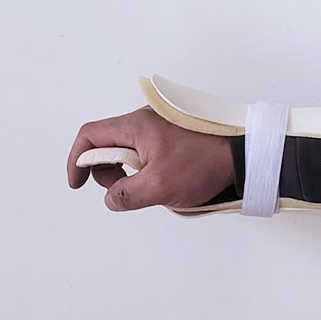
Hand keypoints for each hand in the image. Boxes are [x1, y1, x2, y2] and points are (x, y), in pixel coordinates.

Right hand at [67, 106, 234, 210]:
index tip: (78, 183)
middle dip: (107, 171)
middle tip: (127, 190)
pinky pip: (146, 153)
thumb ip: (126, 195)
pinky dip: (145, 169)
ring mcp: (159, 127)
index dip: (78, 160)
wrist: (242, 154)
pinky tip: (164, 181)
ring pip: (127, 151)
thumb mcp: (159, 186)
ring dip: (129, 173)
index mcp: (136, 125)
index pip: (90, 135)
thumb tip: (111, 199)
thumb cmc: (205, 164)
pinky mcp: (172, 136)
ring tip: (153, 187)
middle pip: (106, 144)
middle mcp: (145, 120)